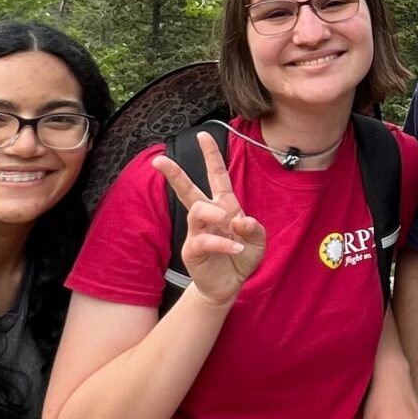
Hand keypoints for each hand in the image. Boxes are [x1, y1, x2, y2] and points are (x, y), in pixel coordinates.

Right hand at [152, 131, 267, 305]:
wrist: (231, 283)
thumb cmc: (242, 257)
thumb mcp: (258, 241)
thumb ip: (254, 229)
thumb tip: (240, 220)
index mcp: (224, 205)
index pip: (216, 175)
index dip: (211, 156)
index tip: (203, 135)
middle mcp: (208, 215)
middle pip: (188, 189)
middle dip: (174, 174)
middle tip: (159, 160)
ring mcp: (197, 231)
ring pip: (196, 210)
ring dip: (213, 212)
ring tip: (227, 220)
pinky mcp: (193, 250)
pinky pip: (203, 239)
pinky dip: (222, 242)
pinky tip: (235, 248)